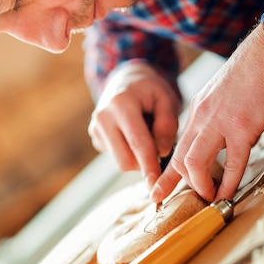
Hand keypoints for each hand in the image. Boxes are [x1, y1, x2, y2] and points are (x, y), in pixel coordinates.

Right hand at [88, 60, 180, 188]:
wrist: (127, 80)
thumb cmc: (150, 90)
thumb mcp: (166, 98)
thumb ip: (167, 124)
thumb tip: (162, 152)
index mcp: (121, 103)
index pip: (137, 142)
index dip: (149, 165)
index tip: (156, 184)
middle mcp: (103, 116)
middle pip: (125, 159)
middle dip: (146, 164)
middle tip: (163, 153)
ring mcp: (96, 128)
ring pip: (120, 162)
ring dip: (139, 159)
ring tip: (148, 137)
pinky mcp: (95, 137)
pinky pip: (117, 157)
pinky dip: (130, 153)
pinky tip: (134, 136)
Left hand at [151, 24, 263, 202]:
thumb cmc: (254, 73)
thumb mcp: (223, 96)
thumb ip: (217, 117)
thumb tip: (221, 139)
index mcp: (199, 110)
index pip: (177, 146)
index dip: (168, 174)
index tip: (159, 192)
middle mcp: (202, 117)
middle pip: (180, 158)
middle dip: (183, 184)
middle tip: (195, 199)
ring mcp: (220, 122)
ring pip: (194, 162)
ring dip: (201, 185)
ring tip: (211, 198)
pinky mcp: (242, 126)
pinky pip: (232, 162)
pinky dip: (229, 183)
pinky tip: (229, 194)